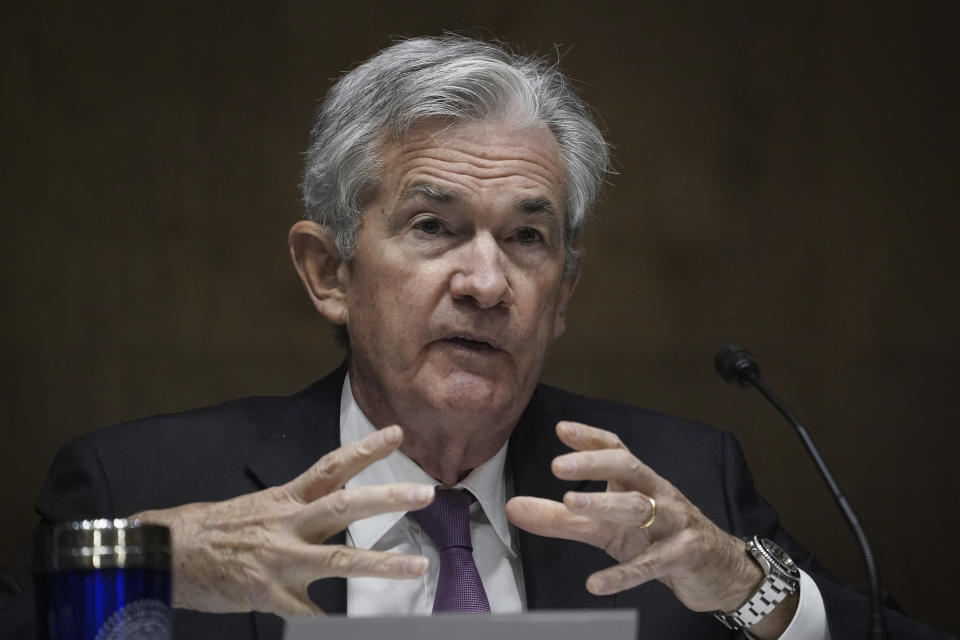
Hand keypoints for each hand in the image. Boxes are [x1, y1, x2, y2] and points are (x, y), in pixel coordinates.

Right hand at [132, 425, 433, 615]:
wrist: (164, 555)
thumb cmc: (210, 530)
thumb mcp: (256, 507)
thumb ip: (295, 508)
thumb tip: (329, 500)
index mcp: (285, 499)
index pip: (331, 467)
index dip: (364, 449)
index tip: (397, 433)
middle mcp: (287, 524)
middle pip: (344, 506)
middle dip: (386, 498)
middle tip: (425, 493)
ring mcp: (279, 560)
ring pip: (339, 561)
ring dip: (382, 564)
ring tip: (418, 566)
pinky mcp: (268, 594)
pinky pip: (310, 613)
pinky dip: (333, 622)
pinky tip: (359, 628)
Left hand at [506, 421, 796, 636]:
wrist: (718, 570)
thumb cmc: (658, 540)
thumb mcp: (606, 528)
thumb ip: (560, 518)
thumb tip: (512, 507)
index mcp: (639, 481)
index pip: (616, 449)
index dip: (589, 438)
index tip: (560, 430)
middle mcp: (657, 494)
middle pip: (627, 467)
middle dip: (593, 462)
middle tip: (557, 465)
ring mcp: (673, 523)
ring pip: (639, 508)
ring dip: (604, 503)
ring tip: (570, 503)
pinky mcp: (683, 556)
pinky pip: (651, 564)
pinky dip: (624, 574)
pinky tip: (595, 583)